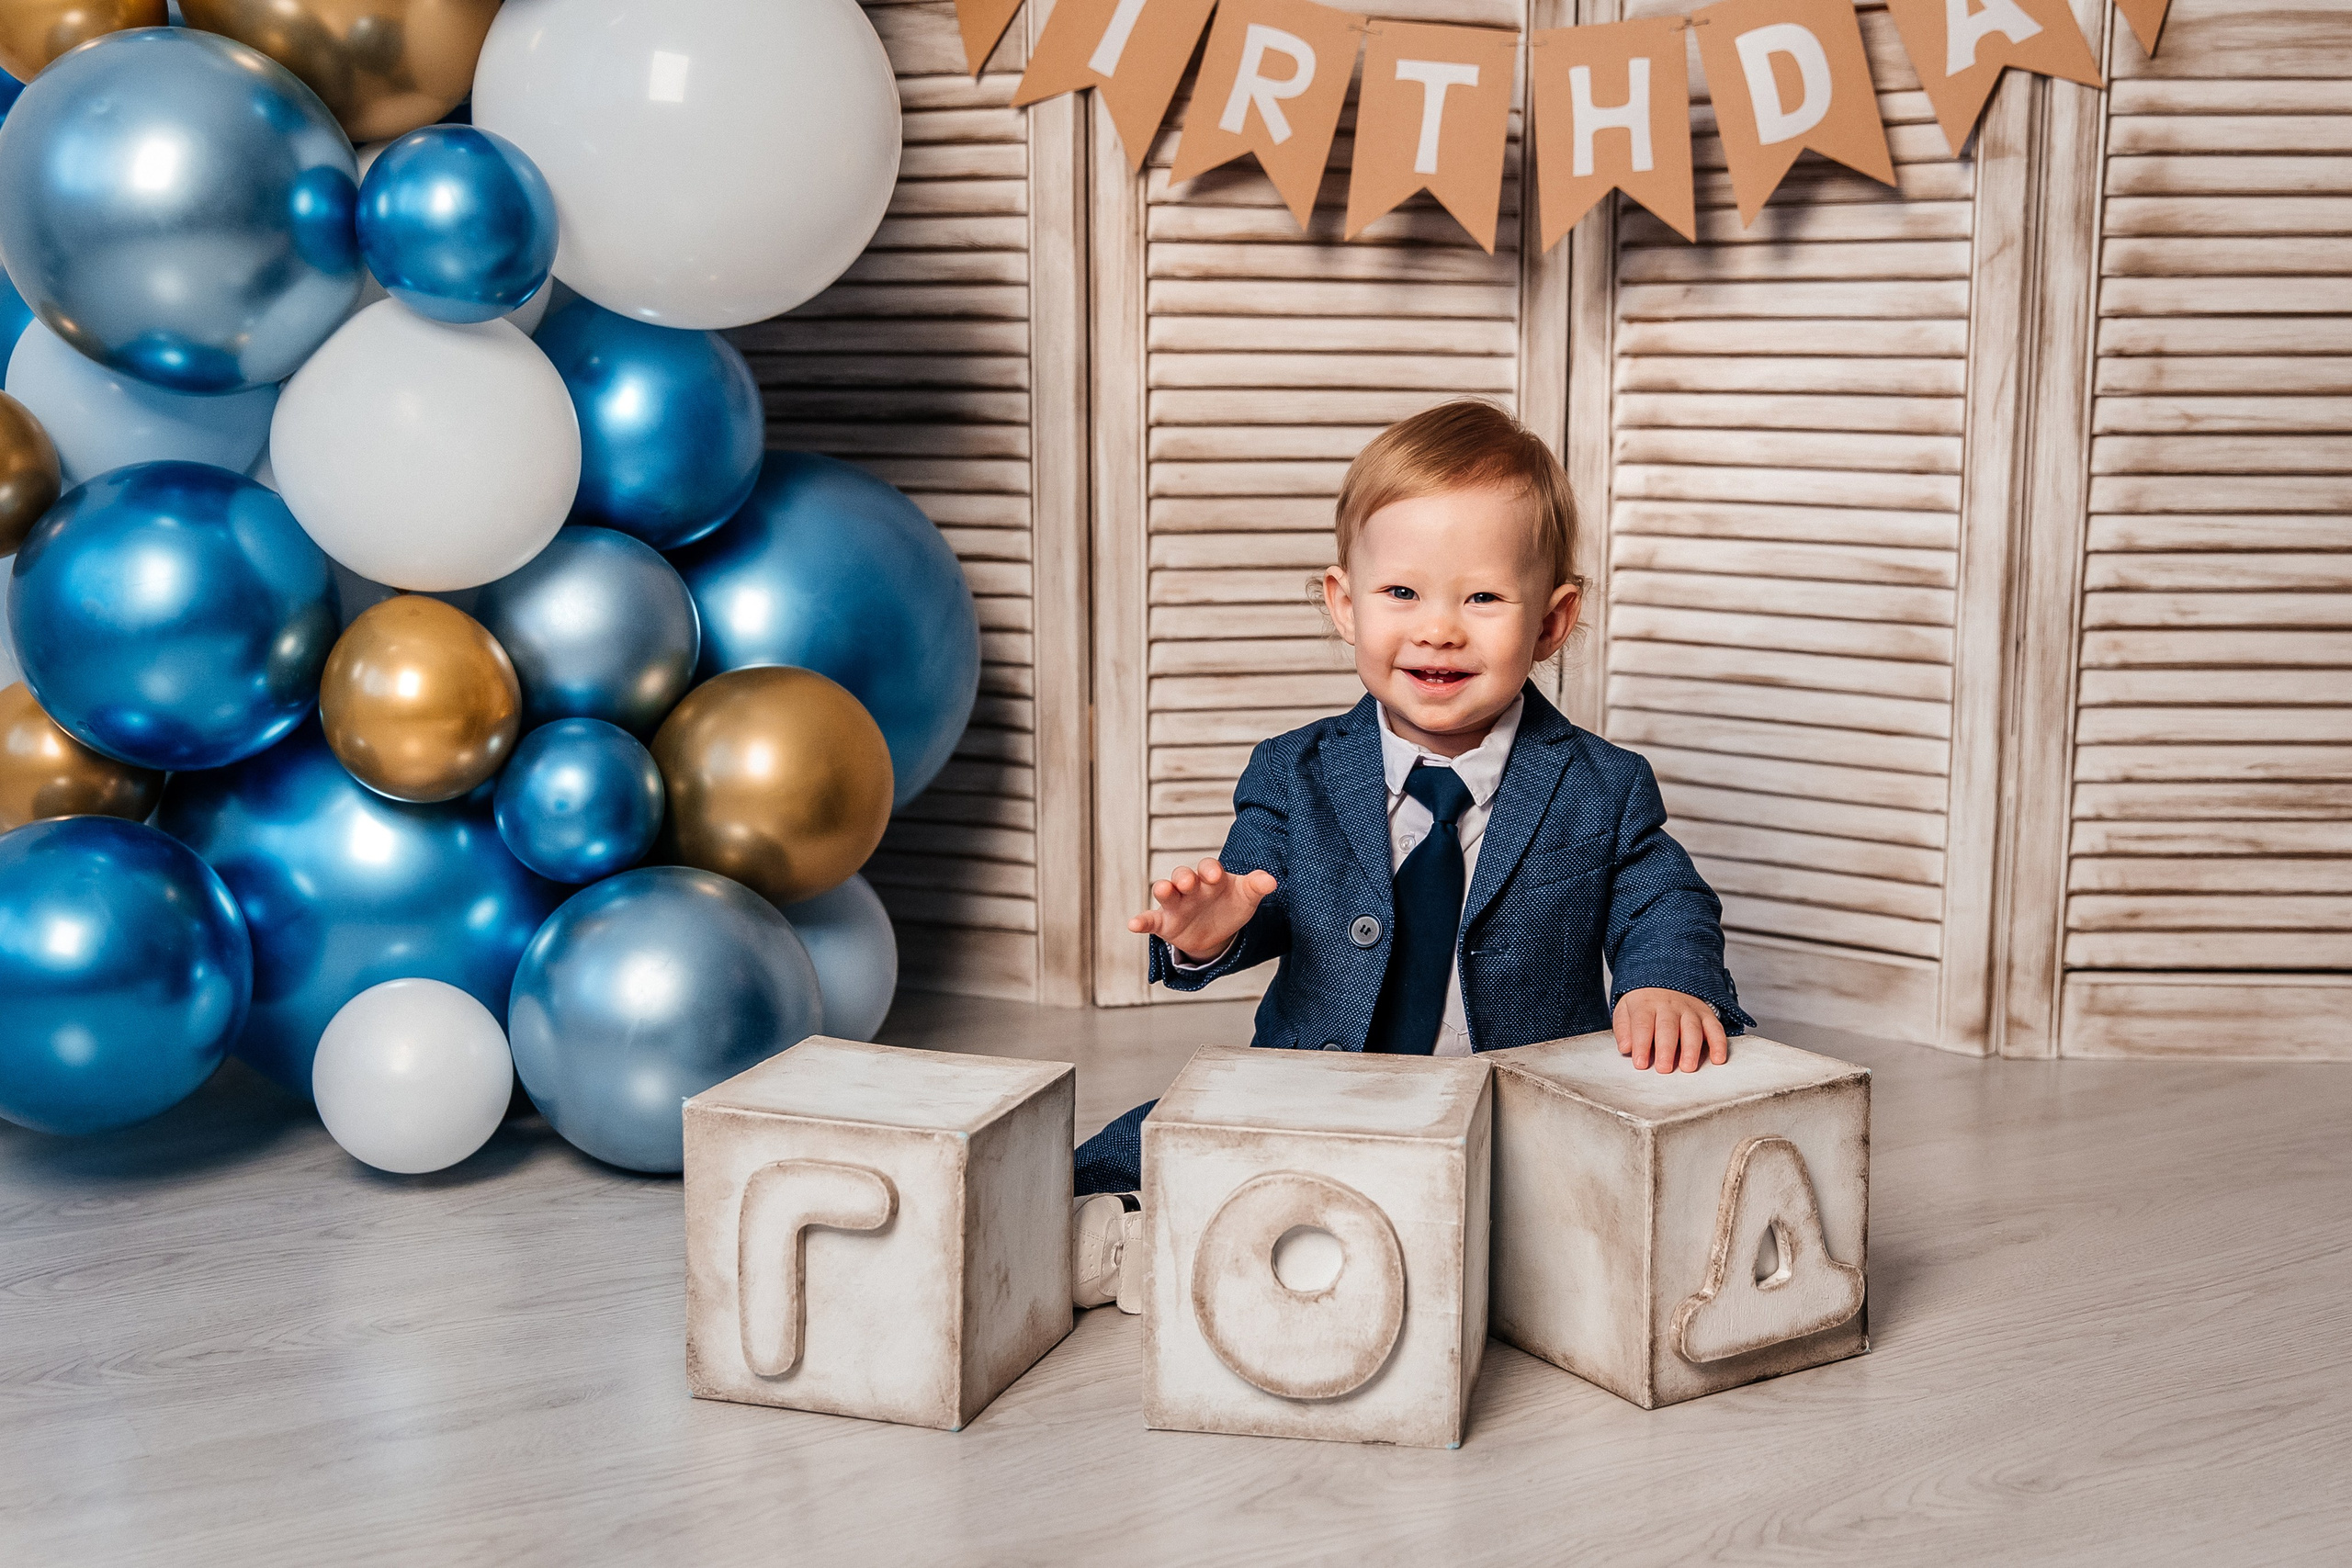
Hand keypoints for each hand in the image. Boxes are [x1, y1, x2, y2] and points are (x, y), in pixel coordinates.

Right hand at [1129, 857, 1277, 963]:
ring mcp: (1176, 904)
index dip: (1210, 870)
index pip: (1209, 867)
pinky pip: (1150, 920)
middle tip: (1187, 882)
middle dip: (1184, 877)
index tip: (1214, 876)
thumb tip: (1272, 881)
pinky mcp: (1165, 922)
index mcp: (1212, 878)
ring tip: (1163, 890)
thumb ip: (1256, 887)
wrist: (1218, 932)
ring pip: (1165, 892)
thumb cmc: (1231, 906)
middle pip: (1183, 876)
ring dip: (1163, 889)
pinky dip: (1141, 921)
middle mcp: (1191, 887)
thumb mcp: (1246, 898)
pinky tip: (1133, 925)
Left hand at [1614, 988, 1727, 1073]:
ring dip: (1691, 1049)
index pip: (1643, 1024)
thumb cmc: (1643, 1004)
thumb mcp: (1625, 1010)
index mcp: (1646, 1004)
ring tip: (1688, 1067)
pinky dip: (1719, 1044)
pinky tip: (1718, 1059)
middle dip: (1666, 1049)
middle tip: (1664, 1068)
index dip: (1641, 1044)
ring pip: (1692, 1028)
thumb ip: (1624, 1029)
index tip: (1640, 1063)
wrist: (1664, 980)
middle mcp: (1669, 1006)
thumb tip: (1625, 1047)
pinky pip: (1715, 1028)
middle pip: (1668, 1027)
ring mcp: (1689, 1009)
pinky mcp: (1706, 1014)